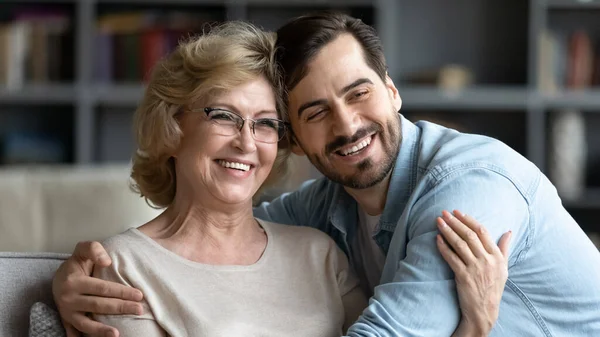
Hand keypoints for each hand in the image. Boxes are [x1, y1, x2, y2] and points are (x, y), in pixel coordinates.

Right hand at [52, 241, 143, 336]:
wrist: (58, 277)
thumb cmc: (76, 263)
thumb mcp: (82, 250)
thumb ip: (94, 249)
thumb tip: (107, 262)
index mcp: (74, 282)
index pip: (102, 288)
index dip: (121, 292)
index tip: (139, 295)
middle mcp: (69, 299)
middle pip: (98, 305)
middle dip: (121, 308)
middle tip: (139, 310)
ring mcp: (67, 312)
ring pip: (86, 324)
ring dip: (102, 330)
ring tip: (117, 334)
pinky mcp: (66, 321)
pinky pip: (76, 332)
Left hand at [436, 210, 511, 336]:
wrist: (484, 310)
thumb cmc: (493, 287)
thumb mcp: (503, 268)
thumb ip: (504, 248)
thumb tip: (509, 231)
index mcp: (497, 256)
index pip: (482, 232)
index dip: (468, 220)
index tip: (458, 212)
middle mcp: (487, 260)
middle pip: (469, 235)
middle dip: (455, 222)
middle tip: (444, 212)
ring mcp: (475, 268)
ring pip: (459, 244)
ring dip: (447, 231)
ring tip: (438, 221)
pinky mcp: (463, 276)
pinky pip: (451, 258)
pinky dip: (443, 247)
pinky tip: (437, 238)